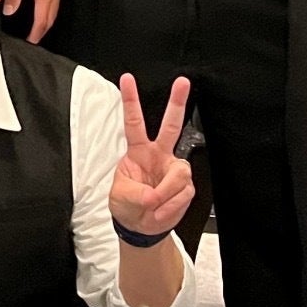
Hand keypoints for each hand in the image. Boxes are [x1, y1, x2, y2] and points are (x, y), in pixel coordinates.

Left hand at [2, 0, 64, 41]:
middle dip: (42, 31)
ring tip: (36, 30)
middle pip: (50, 18)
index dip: (35, 34)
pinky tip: (42, 11)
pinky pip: (55, 2)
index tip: (29, 43)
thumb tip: (9, 11)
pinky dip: (48, 12)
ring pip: (54, 11)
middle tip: (32, 41)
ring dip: (46, 22)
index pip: (42, 20)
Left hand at [109, 74, 194, 238]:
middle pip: (171, 125)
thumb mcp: (120, 197)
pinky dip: (170, 206)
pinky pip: (183, 193)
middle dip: (177, 103)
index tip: (127, 79)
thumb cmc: (127, 206)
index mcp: (138, 151)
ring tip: (154, 205)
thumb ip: (135, 194)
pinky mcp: (185, 186)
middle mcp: (159, 155)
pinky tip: (162, 210)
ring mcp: (173, 169)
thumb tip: (153, 195)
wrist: (141, 227)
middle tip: (183, 82)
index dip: (130, 101)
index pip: (133, 122)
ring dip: (166, 194)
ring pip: (179, 174)